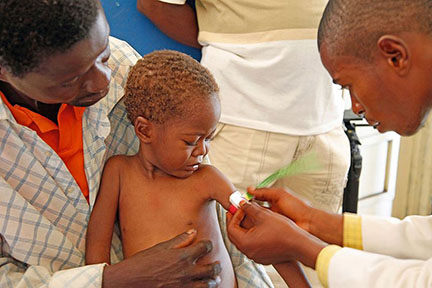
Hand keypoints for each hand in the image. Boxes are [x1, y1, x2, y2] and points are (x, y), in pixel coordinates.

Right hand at [103, 230, 220, 287]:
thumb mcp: (160, 247)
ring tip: (213, 279)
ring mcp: (184, 286)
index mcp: (183, 256)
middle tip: (216, 265)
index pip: (205, 247)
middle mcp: (186, 271)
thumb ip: (179, 240)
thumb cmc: (142, 263)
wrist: (128, 281)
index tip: (207, 245)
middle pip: (212, 268)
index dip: (208, 245)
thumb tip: (193, 231)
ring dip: (212, 281)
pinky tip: (200, 287)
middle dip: (216, 266)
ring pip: (208, 284)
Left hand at [227, 202, 325, 267]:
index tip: (239, 207)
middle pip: (235, 235)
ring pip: (243, 240)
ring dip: (244, 228)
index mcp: (245, 243)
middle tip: (239, 211)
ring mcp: (256, 256)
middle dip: (236, 221)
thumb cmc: (283, 231)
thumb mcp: (264, 215)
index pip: (231, 227)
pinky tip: (259, 227)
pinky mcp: (263, 257)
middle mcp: (248, 252)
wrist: (299, 245)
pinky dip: (252, 235)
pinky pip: (252, 245)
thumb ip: (249, 208)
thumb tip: (242, 203)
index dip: (234, 215)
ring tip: (250, 217)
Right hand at [248, 187, 343, 245]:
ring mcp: (273, 218)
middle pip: (256, 207)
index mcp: (274, 198)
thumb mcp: (279, 194)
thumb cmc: (298, 207)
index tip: (239, 199)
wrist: (308, 223)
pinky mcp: (274, 228)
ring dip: (250, 217)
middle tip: (237, 209)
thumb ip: (264, 192)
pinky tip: (249, 226)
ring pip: (257, 217)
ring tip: (241, 218)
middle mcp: (272, 208)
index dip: (249, 197)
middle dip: (247, 208)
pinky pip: (262, 226)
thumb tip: (250, 189)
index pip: (258, 196)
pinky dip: (255, 226)